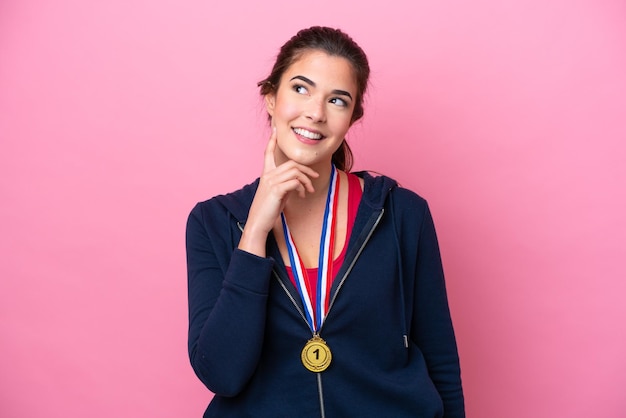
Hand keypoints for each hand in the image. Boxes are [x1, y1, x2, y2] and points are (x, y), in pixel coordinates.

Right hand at [238, 127, 318, 255]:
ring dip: (306, 180)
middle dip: (306, 169)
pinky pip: (295, 181)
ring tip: (309, 190)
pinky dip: (302, 187)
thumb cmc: (268, 210)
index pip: (268, 153)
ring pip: (295, 171)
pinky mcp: (276, 190)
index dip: (271, 141)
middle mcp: (268, 175)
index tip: (274, 129)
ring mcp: (271, 182)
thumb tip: (298, 183)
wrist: (259, 222)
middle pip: (291, 163)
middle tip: (315, 177)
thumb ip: (286, 185)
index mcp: (266, 174)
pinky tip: (302, 195)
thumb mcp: (278, 194)